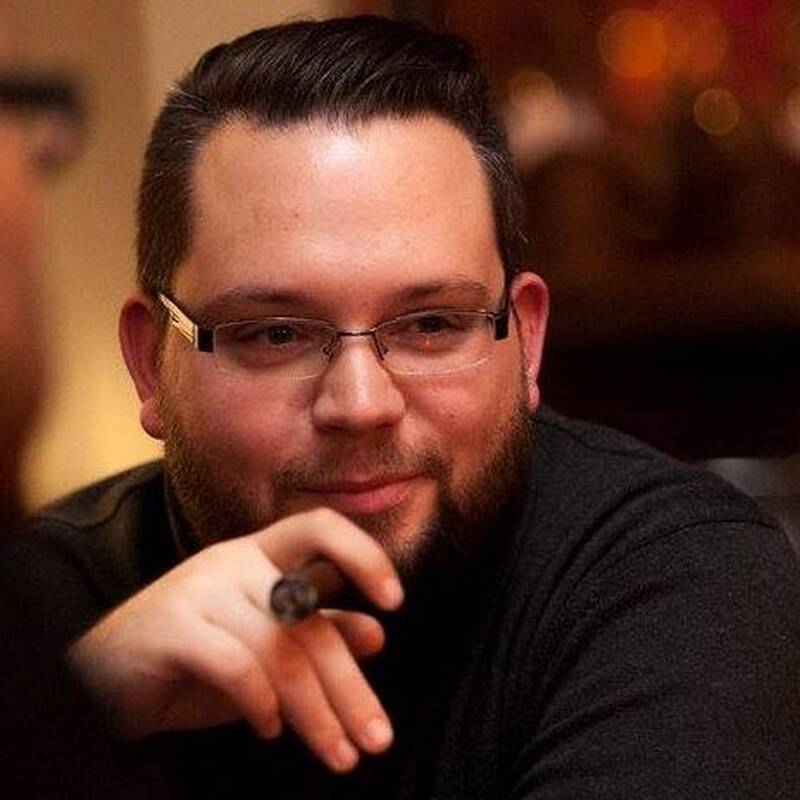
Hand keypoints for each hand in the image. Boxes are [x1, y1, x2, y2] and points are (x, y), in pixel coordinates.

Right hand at [68, 508, 403, 772]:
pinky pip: (235, 665)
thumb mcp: (264, 645)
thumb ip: (316, 632)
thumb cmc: (192, 656)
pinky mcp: (170, 628)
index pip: (319, 527)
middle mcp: (233, 561)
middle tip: (377, 739)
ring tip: (339, 756)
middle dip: (350, 685)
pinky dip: (261, 703)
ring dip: (317, 712)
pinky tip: (270, 730)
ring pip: (281, 647)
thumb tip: (376, 634)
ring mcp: (200, 590)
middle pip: (310, 617)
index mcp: (258, 554)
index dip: (363, 554)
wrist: (100, 675)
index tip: (396, 602)